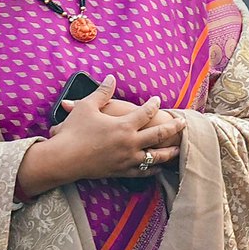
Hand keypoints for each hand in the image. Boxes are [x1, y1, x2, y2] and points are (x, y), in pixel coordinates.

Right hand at [17, 75, 186, 195]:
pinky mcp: (121, 171)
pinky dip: (152, 168)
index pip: (146, 112)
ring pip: (155, 156)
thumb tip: (111, 77)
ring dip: (168, 152)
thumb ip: (102, 91)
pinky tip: (157, 167)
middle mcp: (130, 143)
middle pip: (158, 134)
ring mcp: (127, 159)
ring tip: (178, 148)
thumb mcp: (87, 106)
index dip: (153, 104)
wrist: (65, 159)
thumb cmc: (74, 131)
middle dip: (173, 128)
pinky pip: (142, 171)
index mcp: (124, 125)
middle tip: (183, 123)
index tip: (157, 100)